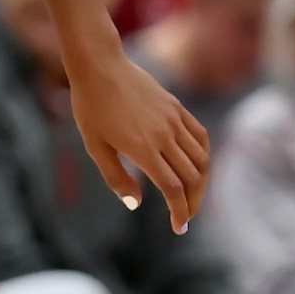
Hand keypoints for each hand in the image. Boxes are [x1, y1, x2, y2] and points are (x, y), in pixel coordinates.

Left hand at [68, 51, 209, 229]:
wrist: (100, 66)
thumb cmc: (91, 107)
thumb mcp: (95, 147)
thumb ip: (116, 178)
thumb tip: (136, 204)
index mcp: (143, 149)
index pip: (172, 188)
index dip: (179, 211)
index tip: (178, 227)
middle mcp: (165, 136)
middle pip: (192, 178)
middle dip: (192, 203)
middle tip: (185, 218)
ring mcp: (174, 120)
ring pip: (201, 159)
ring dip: (202, 183)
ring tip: (192, 196)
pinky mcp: (177, 108)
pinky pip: (200, 136)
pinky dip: (203, 156)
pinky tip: (197, 167)